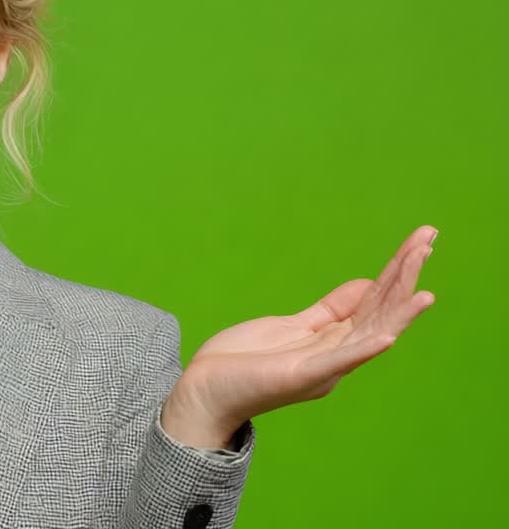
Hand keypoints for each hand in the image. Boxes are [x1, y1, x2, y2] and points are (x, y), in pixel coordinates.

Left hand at [166, 225, 438, 439]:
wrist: (204, 392)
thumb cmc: (244, 361)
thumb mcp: (293, 326)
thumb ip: (329, 311)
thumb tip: (367, 284)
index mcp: (333, 341)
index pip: (375, 301)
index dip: (397, 272)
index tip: (420, 241)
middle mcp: (335, 356)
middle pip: (380, 311)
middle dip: (404, 276)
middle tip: (428, 240)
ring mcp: (319, 367)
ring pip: (369, 334)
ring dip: (398, 311)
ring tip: (424, 289)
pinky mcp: (299, 376)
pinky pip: (337, 362)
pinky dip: (364, 350)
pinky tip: (387, 336)